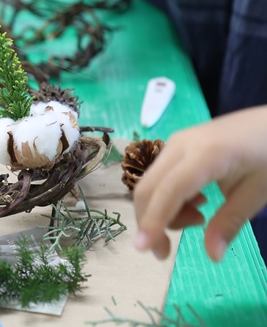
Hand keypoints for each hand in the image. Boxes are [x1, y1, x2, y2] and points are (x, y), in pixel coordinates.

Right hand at [133, 106, 266, 261]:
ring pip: (149, 183)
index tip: (143, 249)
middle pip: (148, 187)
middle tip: (165, 252)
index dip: (153, 219)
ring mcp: (175, 143)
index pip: (170, 190)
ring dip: (160, 211)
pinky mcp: (175, 147)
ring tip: (198, 220)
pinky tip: (195, 204)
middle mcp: (181, 145)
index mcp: (206, 154)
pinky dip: (166, 199)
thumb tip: (213, 257)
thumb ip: (231, 222)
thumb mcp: (258, 191)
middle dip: (149, 222)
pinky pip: (159, 177)